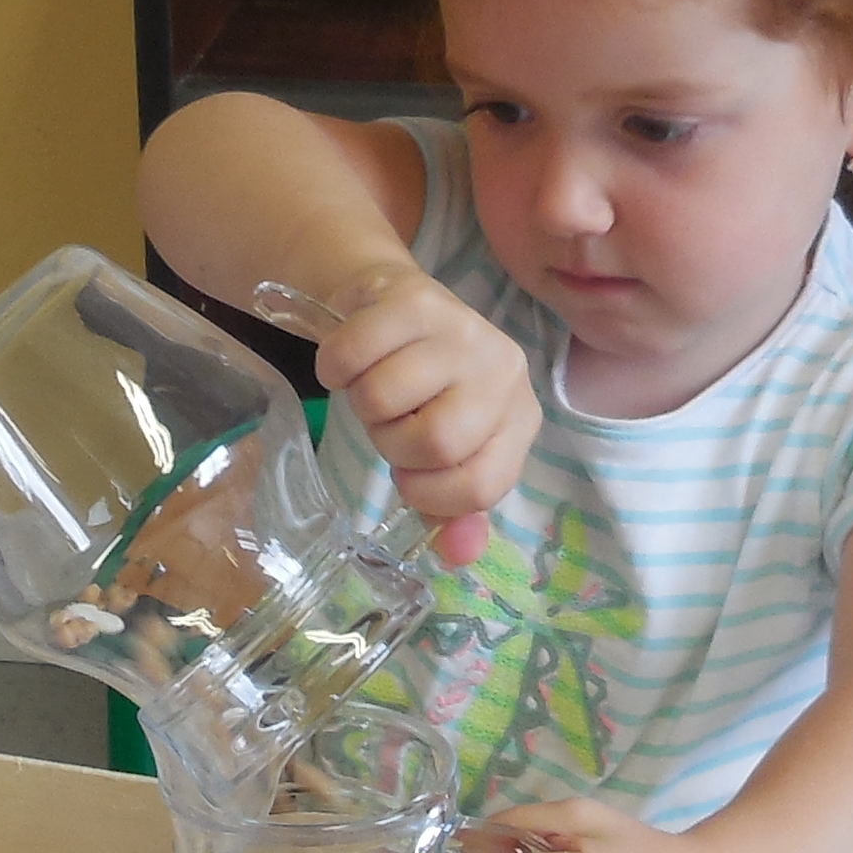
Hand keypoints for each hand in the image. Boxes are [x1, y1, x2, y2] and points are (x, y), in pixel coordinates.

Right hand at [309, 270, 533, 569]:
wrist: (395, 305)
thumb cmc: (425, 390)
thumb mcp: (447, 453)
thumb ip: (454, 507)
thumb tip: (457, 554)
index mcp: (518, 420)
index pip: (481, 486)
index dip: (430, 495)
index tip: (407, 478)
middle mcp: (503, 372)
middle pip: (434, 442)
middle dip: (391, 445)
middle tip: (389, 425)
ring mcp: (463, 330)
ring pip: (383, 398)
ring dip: (360, 404)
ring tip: (373, 385)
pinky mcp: (415, 298)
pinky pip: (350, 355)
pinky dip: (333, 368)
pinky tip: (349, 361)